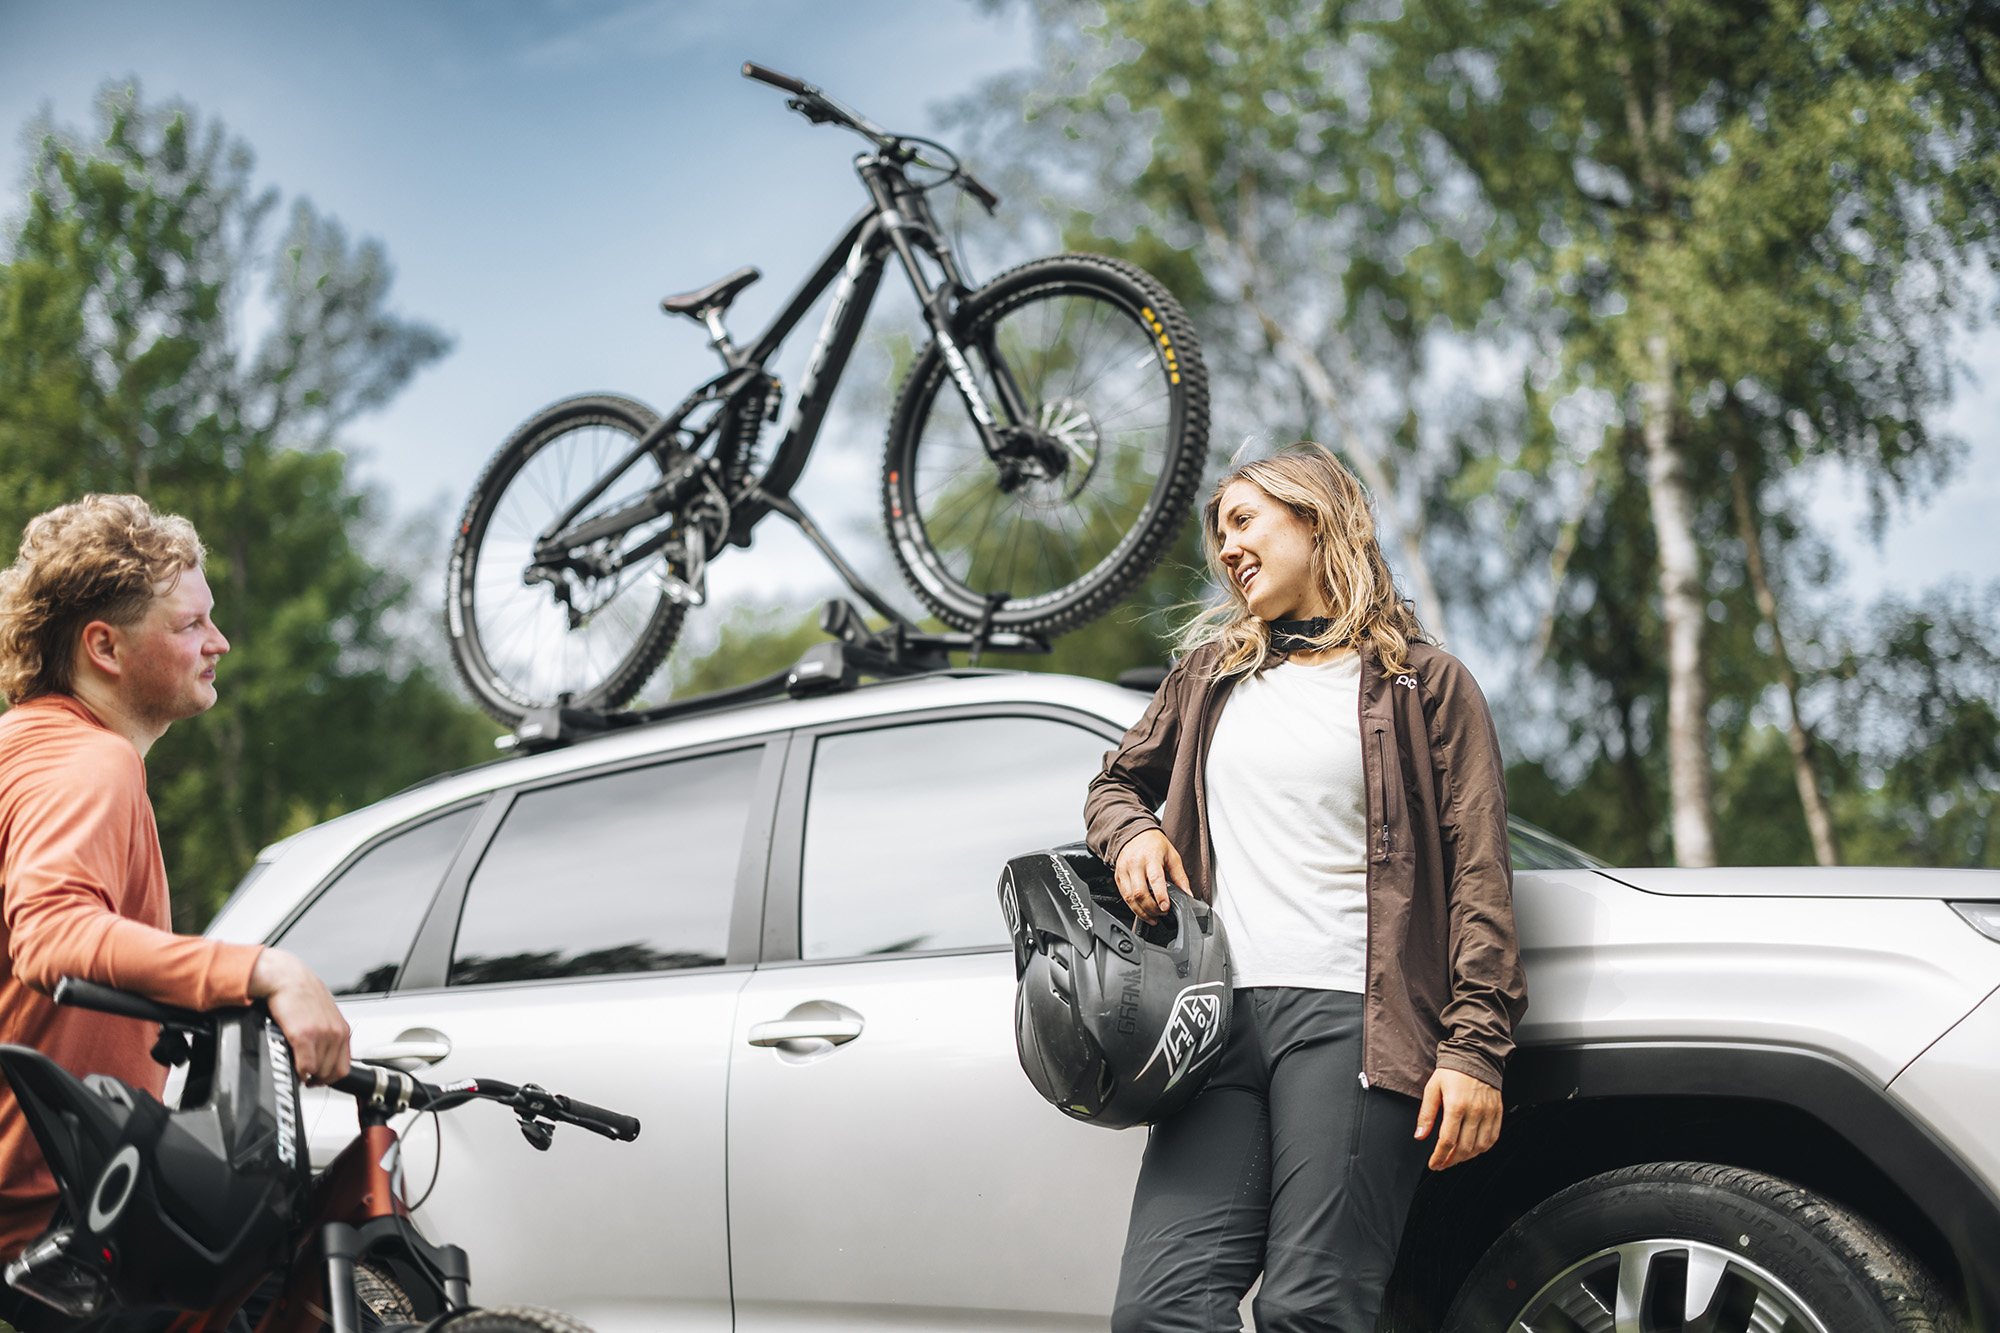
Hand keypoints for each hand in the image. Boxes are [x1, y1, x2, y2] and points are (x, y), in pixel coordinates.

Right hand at [248, 948, 351, 1084]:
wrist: (286, 978)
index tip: (317, 1078)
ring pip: (319, 1072)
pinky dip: (299, 1072)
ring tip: (297, 1068)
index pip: (344, 1067)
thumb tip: (322, 1056)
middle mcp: (335, 1033)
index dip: (329, 1077)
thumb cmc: (301, 994)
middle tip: (304, 1077)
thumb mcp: (324, 1014)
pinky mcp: (304, 1035)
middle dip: (317, 1079)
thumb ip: (327, 1034)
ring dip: (306, 1075)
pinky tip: (293, 1066)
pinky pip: (306, 1067)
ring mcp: (321, 1035)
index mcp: (342, 1029)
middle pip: (332, 1073)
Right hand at [1113, 828, 1187, 922]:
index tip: (1166, 908)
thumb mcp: (1172, 857)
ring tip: (1153, 918)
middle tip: (1162, 913)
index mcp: (1150, 857)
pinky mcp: (1117, 877)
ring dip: (1142, 912)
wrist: (1134, 833)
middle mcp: (1135, 864)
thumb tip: (1188, 894)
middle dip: (1151, 908)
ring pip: (1129, 898)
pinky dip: (1133, 907)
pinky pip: (1123, 896)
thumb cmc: (1154, 844)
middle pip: (1140, 893)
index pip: (1155, 879)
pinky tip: (1142, 911)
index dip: (1160, 896)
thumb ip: (1180, 877)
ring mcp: (1124, 870)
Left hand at [1415, 1066, 1502, 1169]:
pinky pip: (1493, 1138)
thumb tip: (1420, 1135)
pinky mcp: (1498, 1112)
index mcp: (1456, 1106)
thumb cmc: (1452, 1071)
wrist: (1476, 1055)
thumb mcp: (1433, 1088)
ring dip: (1467, 1157)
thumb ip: (1427, 1114)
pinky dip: (1483, 1148)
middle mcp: (1475, 1111)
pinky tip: (1472, 1149)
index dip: (1440, 1157)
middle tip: (1442, 1164)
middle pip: (1464, 1148)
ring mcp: (1489, 1112)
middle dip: (1451, 1161)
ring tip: (1455, 1158)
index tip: (1434, 1164)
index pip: (1448, 1141)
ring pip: (1480, 1146)